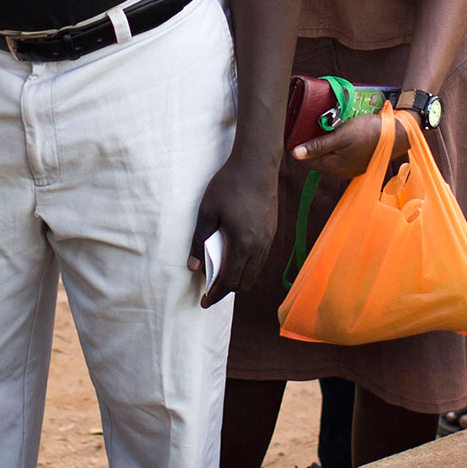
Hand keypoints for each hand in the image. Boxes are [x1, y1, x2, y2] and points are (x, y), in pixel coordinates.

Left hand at [190, 149, 273, 307]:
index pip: (229, 281)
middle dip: (227, 290)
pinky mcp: (272, 231)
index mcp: (242, 245)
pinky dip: (248, 266)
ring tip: (222, 276)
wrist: (257, 164)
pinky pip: (261, 259)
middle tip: (211, 291)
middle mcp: (259, 247)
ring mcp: (268, 239)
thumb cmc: (228, 185)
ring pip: (255, 272)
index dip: (216, 294)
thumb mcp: (206, 212)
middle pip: (245, 282)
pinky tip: (236, 258)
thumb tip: (194, 267)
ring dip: (239, 278)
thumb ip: (200, 241)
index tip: (204, 302)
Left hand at [292, 106, 411, 179]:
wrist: (396, 134)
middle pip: (318, 158)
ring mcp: (350, 169)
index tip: (300, 129)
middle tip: (315, 124)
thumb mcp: (341, 136)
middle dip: (314, 143)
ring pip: (329, 156)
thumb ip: (318, 146)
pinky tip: (341, 133)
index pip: (307, 159)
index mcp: (333, 166)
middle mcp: (340, 172)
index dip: (301, 144)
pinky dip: (337, 145)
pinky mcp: (358, 163)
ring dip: (326, 143)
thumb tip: (295, 154)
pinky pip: (340, 155)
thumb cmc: (368, 132)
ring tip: (328, 126)